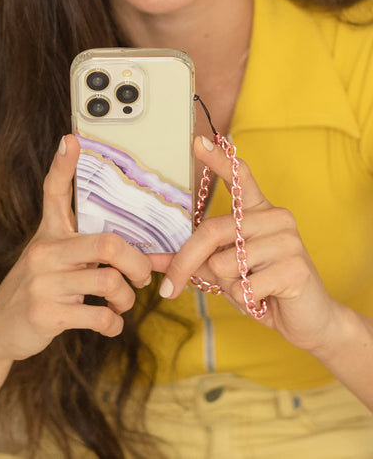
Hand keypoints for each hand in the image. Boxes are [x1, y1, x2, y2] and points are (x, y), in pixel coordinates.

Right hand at [0, 135, 151, 362]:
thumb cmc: (38, 289)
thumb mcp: (53, 261)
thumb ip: (87, 253)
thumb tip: (139, 255)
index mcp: (49, 234)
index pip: (54, 193)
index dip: (63, 166)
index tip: (72, 140)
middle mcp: (45, 252)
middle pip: (108, 243)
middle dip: (138, 262)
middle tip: (142, 276)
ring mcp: (44, 283)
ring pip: (110, 281)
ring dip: (127, 298)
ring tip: (122, 303)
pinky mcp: (46, 314)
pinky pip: (100, 316)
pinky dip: (115, 323)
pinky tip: (111, 323)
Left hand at [157, 135, 342, 353]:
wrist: (308, 317)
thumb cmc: (262, 288)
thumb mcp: (225, 271)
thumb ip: (194, 260)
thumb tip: (152, 260)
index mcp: (258, 212)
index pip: (239, 177)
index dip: (218, 160)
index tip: (197, 141)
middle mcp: (275, 217)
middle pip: (211, 232)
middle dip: (184, 263)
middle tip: (169, 288)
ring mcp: (287, 239)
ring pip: (224, 264)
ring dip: (227, 286)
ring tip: (251, 288)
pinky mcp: (294, 267)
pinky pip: (243, 287)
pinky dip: (245, 301)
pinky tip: (265, 298)